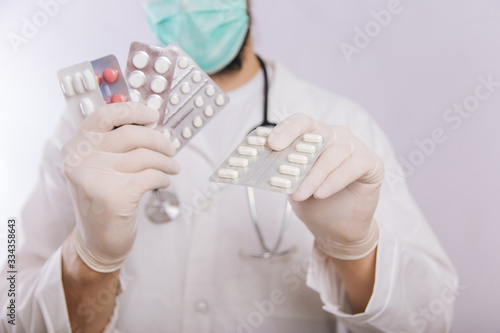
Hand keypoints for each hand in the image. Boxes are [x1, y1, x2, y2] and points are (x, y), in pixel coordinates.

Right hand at [62, 102, 179, 271]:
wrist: (96, 241)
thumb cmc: (103, 200)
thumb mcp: (98, 168)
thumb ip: (114, 145)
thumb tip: (148, 123)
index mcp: (76, 148)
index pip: (104, 116)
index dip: (132, 110)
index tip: (153, 115)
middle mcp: (81, 160)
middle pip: (131, 134)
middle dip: (159, 140)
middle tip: (171, 148)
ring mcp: (96, 178)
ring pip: (145, 156)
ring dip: (166, 161)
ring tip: (172, 168)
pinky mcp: (114, 196)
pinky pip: (151, 176)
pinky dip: (163, 177)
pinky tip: (164, 182)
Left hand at [267, 114, 383, 259]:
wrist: (338, 228)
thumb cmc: (314, 202)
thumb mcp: (293, 185)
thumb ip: (283, 171)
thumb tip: (263, 165)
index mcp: (315, 135)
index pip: (301, 123)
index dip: (286, 130)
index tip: (271, 144)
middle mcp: (336, 136)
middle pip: (318, 133)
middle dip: (298, 151)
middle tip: (283, 169)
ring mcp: (355, 147)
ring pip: (334, 154)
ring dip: (314, 176)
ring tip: (299, 194)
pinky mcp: (371, 163)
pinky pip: (353, 167)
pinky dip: (334, 181)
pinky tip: (321, 193)